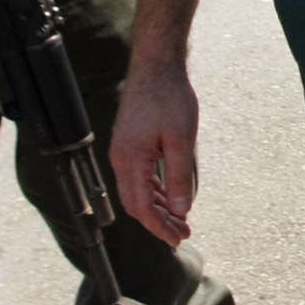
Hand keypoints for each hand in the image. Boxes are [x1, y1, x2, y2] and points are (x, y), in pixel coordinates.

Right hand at [110, 52, 199, 245]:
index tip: (178, 239)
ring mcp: (123, 151)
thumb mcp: (181, 140)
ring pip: (137, 191)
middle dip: (158, 222)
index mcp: (130, 160)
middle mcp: (121, 159)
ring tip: (180, 220)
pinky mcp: (129, 144)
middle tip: (183, 234)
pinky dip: (155, 191)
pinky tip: (170, 196)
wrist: (157, 66)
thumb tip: (182, 209)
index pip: (142, 207)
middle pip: (136, 204)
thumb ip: (179, 176)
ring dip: (158, 208)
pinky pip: (139, 177)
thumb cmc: (169, 98)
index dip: (159, 227)